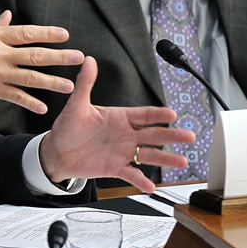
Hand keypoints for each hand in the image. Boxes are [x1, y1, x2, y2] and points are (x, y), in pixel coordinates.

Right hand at [0, 10, 83, 116]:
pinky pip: (16, 96)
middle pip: (36, 54)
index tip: (65, 35)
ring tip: (69, 86)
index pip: (27, 33)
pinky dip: (30, 102)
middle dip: (60, 56)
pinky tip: (43, 107)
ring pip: (31, 77)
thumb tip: (10, 16)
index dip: (48, 34)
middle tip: (79, 57)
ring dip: (52, 82)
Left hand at [38, 57, 195, 193]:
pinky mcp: (115, 168)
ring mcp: (122, 152)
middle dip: (172, 136)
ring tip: (182, 162)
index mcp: (119, 117)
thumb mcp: (76, 105)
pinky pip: (131, 174)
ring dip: (165, 159)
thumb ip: (85, 84)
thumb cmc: (67, 127)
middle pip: (153, 134)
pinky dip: (141, 181)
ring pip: (148, 155)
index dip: (157, 115)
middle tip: (190, 136)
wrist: (56, 152)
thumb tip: (89, 61)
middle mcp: (126, 134)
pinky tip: (151, 187)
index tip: (172, 114)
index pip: (143, 114)